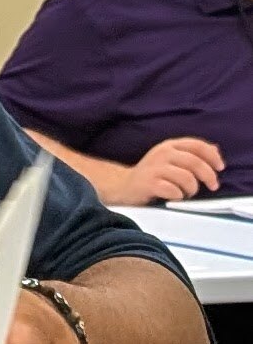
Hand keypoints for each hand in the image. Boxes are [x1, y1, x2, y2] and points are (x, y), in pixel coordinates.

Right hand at [102, 138, 222, 204]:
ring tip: (187, 193)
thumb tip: (215, 150)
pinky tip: (175, 197)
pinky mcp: (148, 183)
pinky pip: (173, 190)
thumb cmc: (151, 175)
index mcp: (169, 146)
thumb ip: (192, 154)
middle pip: (195, 162)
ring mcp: (154, 168)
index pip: (197, 145)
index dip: (212, 157)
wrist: (122, 186)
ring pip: (186, 178)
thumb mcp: (171, 159)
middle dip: (208, 176)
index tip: (220, 168)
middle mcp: (161, 153)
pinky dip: (178, 196)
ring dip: (192, 189)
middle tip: (212, 186)